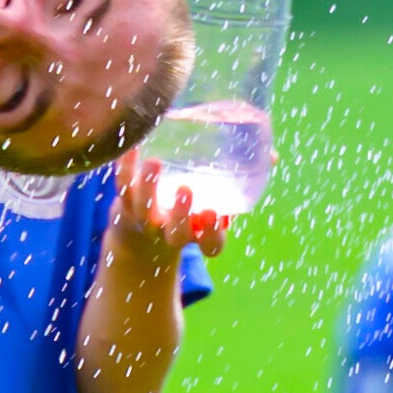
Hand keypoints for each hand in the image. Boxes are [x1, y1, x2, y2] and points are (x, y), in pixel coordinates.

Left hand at [112, 150, 230, 260]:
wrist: (141, 221)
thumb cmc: (190, 201)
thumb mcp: (217, 195)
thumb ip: (241, 178)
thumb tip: (268, 155)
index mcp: (198, 233)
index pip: (211, 245)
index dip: (212, 234)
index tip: (214, 212)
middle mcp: (171, 231)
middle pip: (176, 234)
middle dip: (181, 214)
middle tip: (185, 188)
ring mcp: (147, 219)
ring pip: (144, 212)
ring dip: (149, 188)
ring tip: (155, 162)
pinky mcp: (126, 204)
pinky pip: (124, 188)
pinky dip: (126, 168)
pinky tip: (131, 147)